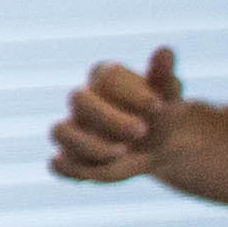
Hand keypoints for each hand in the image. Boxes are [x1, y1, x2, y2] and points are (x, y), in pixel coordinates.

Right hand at [55, 46, 189, 183]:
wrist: (164, 143)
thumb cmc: (162, 113)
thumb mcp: (168, 95)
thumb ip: (163, 75)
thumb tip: (165, 50)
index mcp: (104, 78)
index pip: (106, 77)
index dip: (130, 92)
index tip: (158, 106)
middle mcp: (83, 100)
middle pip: (78, 100)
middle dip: (109, 118)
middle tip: (142, 131)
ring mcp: (75, 129)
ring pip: (61, 132)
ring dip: (89, 145)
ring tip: (123, 154)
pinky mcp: (74, 158)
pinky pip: (59, 164)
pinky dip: (66, 169)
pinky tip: (88, 176)